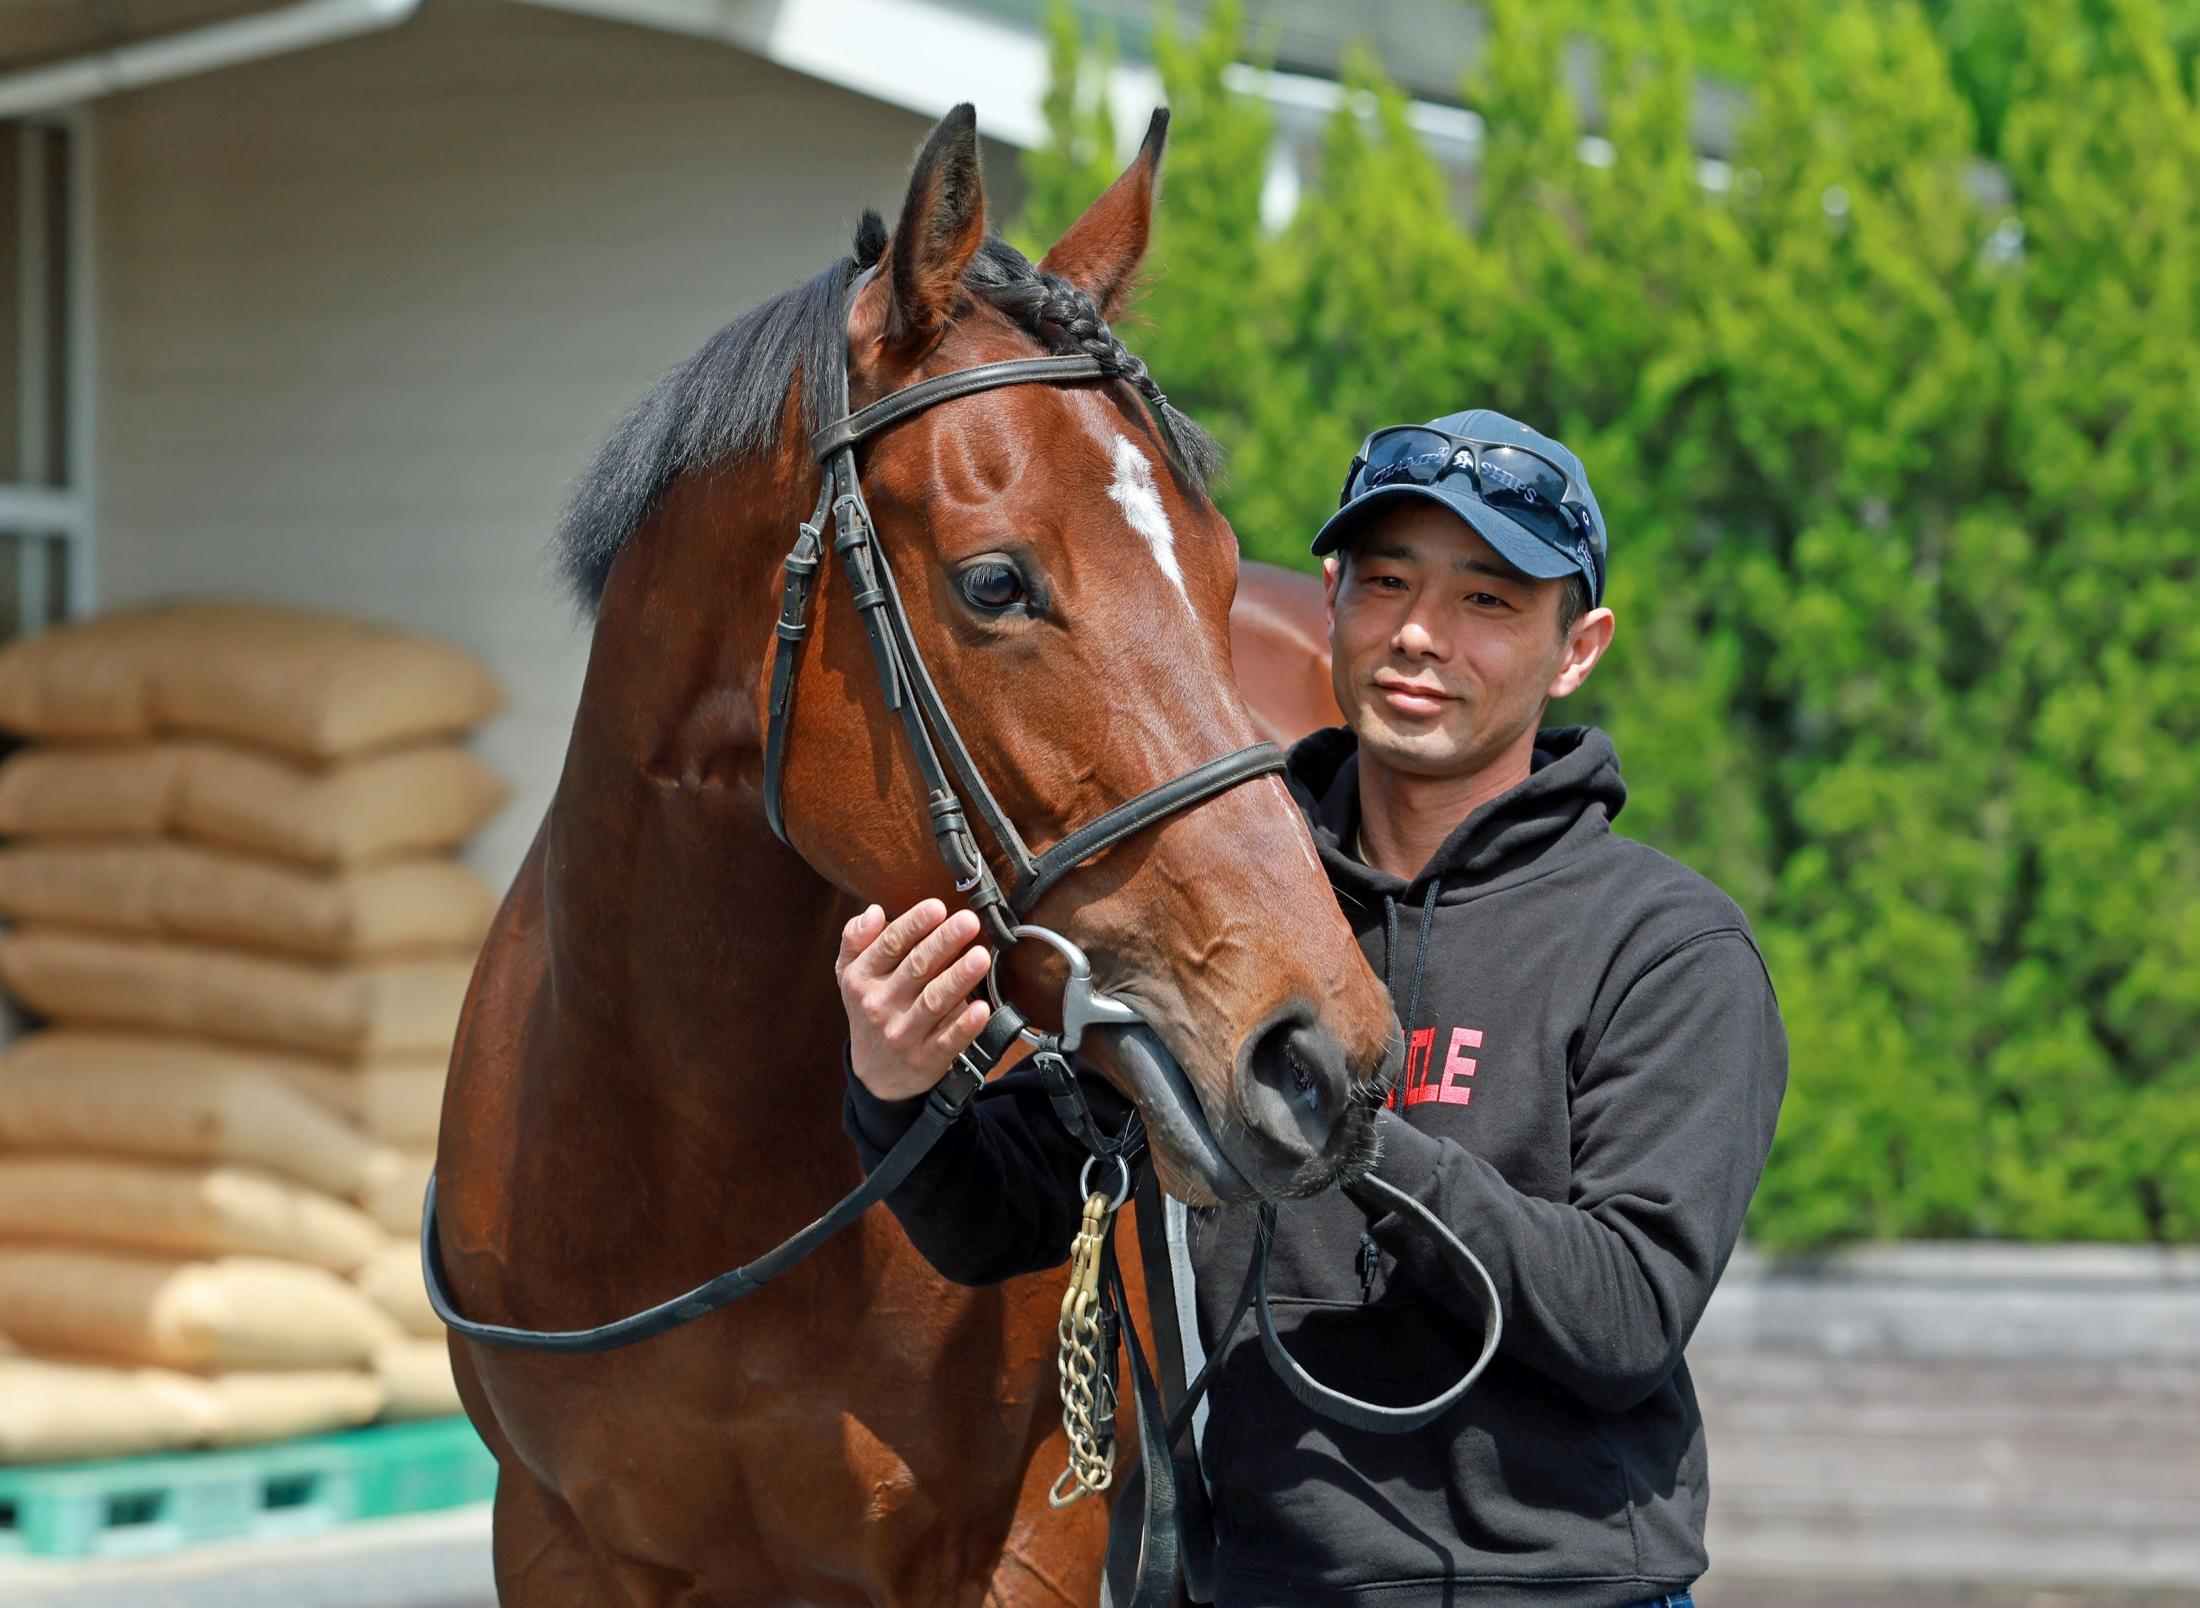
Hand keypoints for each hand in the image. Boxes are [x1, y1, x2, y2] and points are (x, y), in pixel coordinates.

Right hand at [837, 899, 993, 1101]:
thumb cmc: (870, 1010)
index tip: (937, 907)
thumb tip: (873, 912)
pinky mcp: (927, 1058)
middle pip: (915, 969)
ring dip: (959, 978)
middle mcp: (880, 1005)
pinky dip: (965, 1025)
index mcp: (862, 979)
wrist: (876, 1075)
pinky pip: (949, 1040)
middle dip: (943, 943)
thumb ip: (856, 939)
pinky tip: (982, 1008)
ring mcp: (904, 1034)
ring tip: (980, 956)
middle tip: (968, 922)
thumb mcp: (851, 975)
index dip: (914, 925)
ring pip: (934, 1002)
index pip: (889, 946)